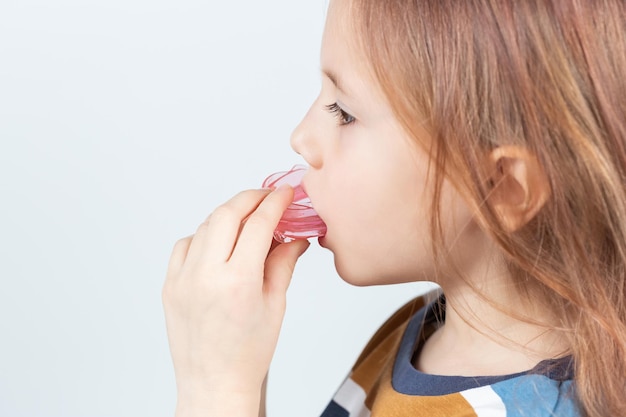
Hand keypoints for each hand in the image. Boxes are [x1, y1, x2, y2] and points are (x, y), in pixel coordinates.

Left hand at [162, 186, 309, 415]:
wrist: (214, 383)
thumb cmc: (246, 354)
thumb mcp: (274, 306)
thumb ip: (283, 264)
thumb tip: (295, 238)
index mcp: (237, 282)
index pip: (258, 225)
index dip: (275, 204)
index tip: (284, 195)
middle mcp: (205, 276)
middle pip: (227, 214)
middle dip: (250, 199)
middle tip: (267, 198)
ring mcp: (182, 279)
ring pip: (205, 226)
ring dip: (228, 216)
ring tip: (247, 223)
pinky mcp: (169, 285)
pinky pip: (185, 245)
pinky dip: (204, 236)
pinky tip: (219, 244)